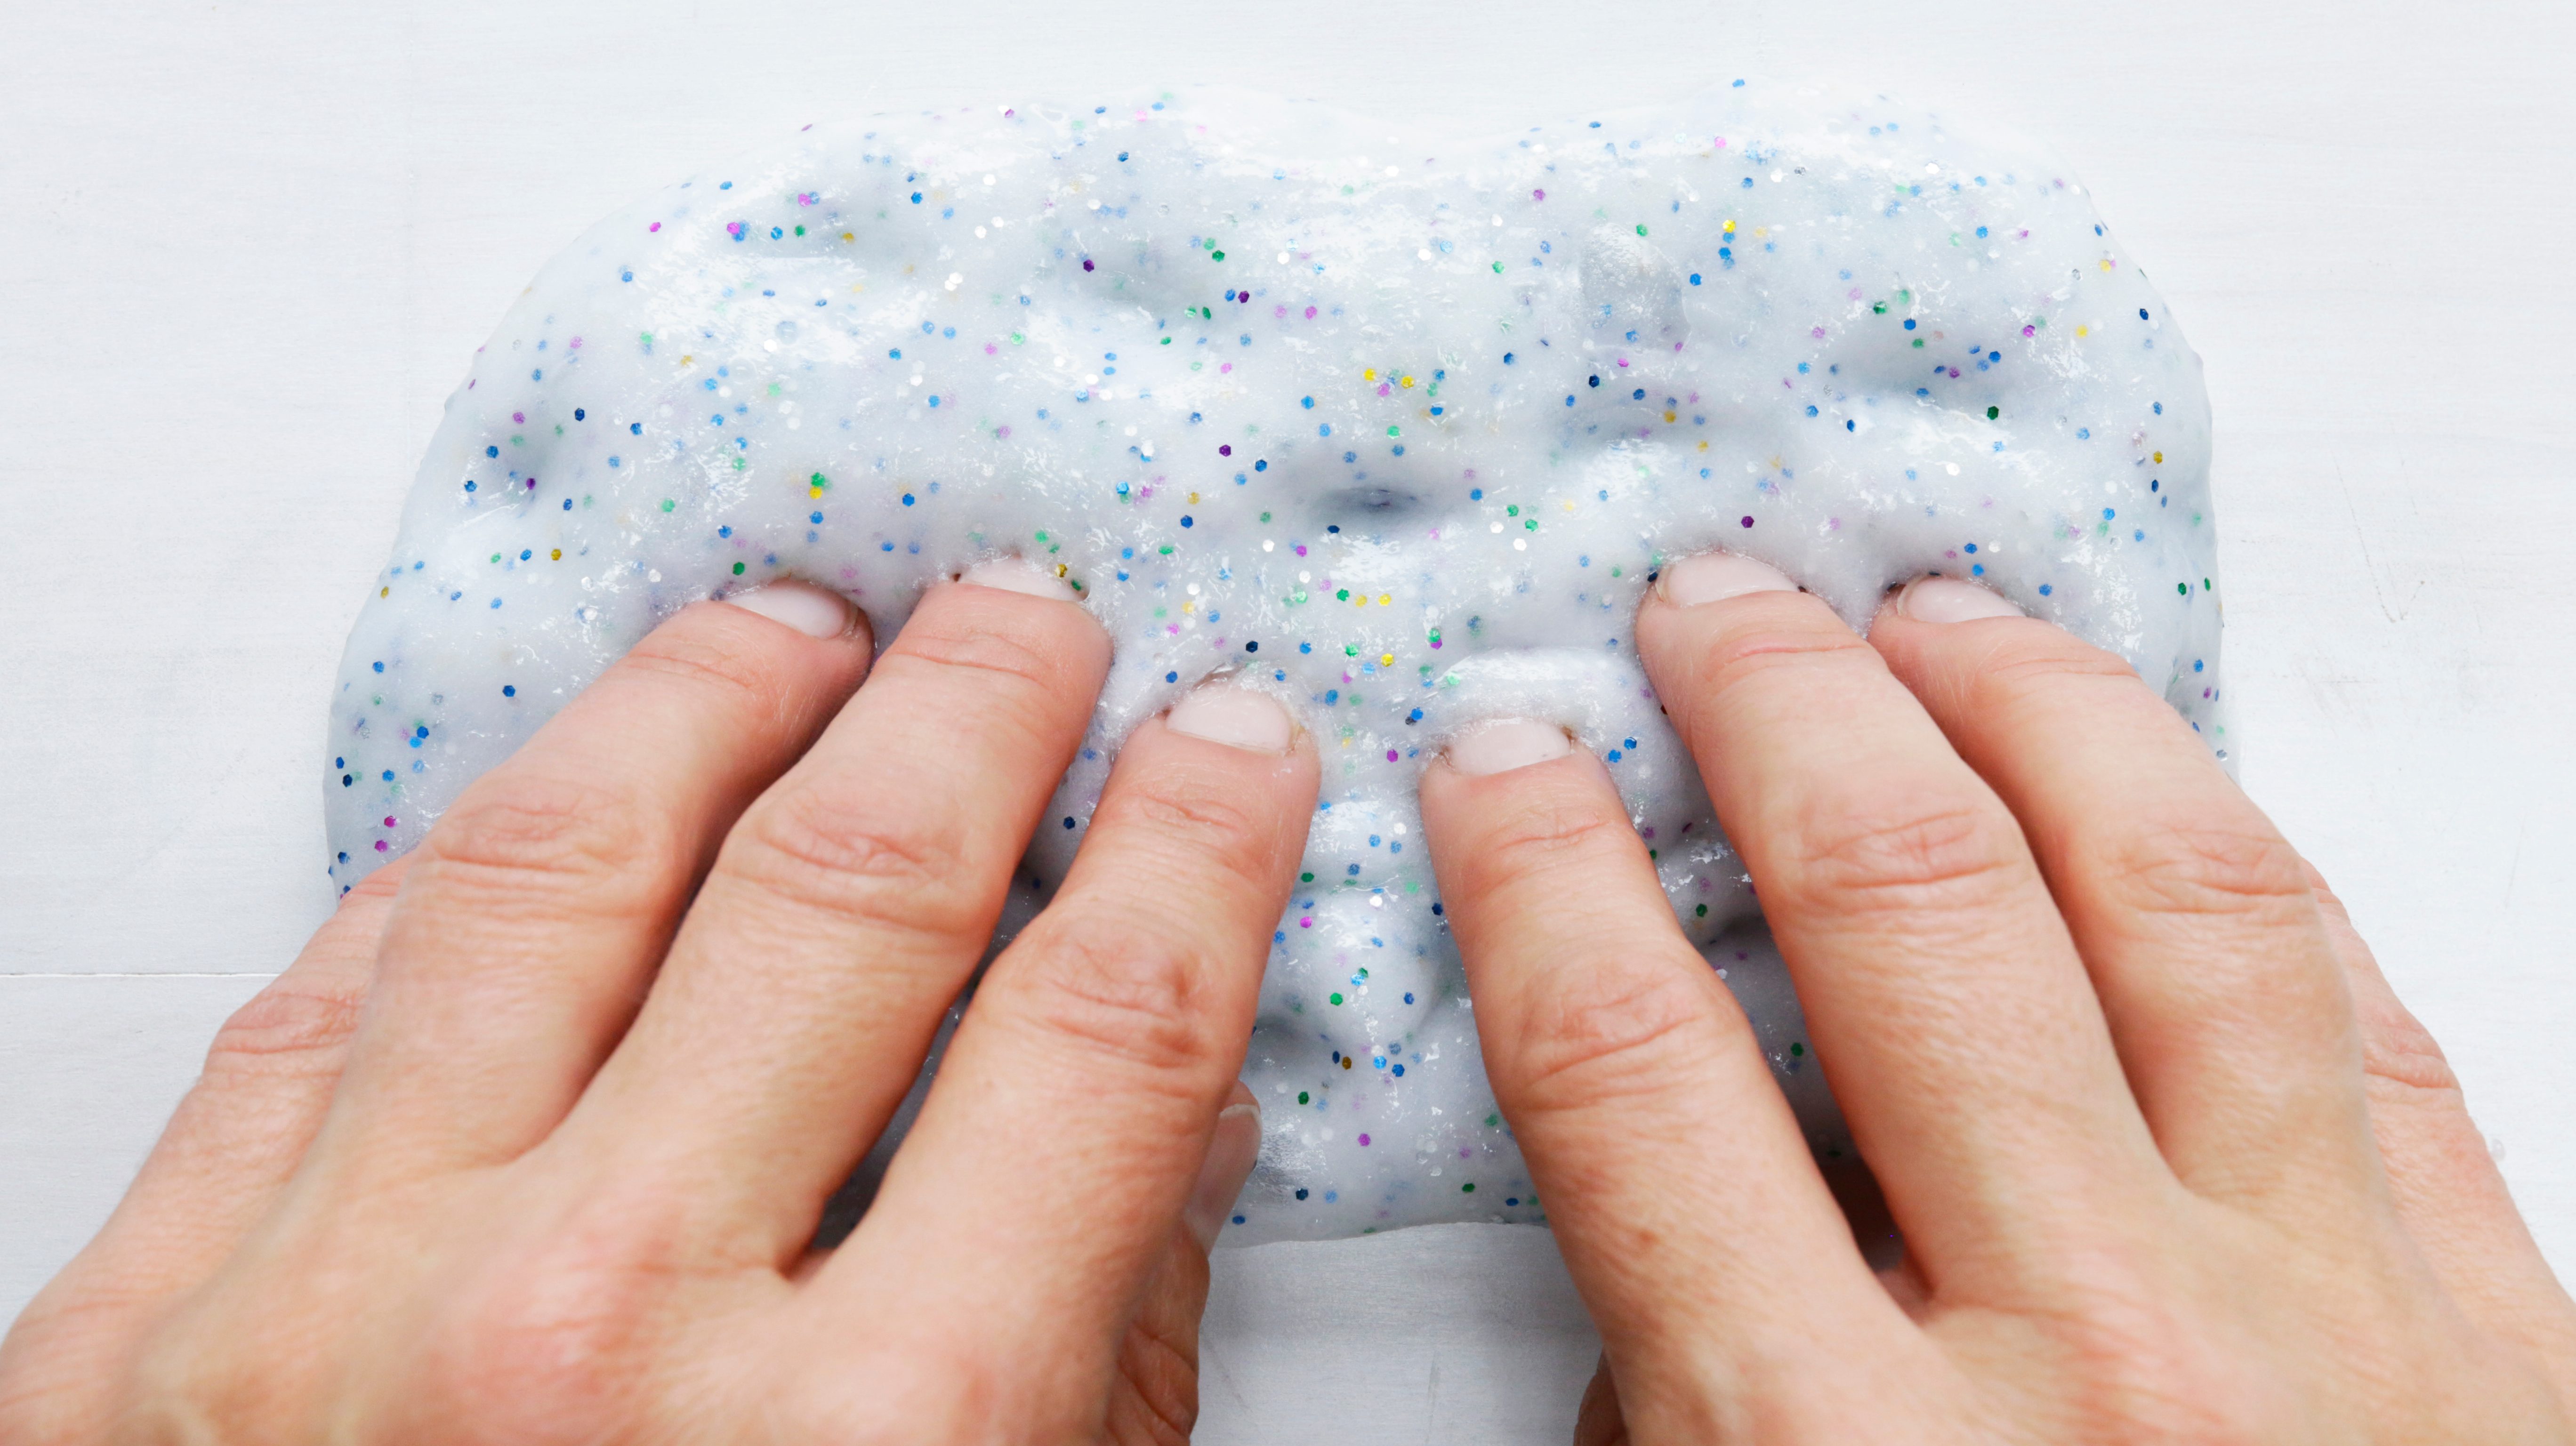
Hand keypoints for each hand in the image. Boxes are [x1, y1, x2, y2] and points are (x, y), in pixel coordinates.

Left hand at [0, 560, 1315, 1444]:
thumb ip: (1107, 1354)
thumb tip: (1162, 1079)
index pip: (1101, 1024)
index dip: (1195, 843)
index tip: (1233, 741)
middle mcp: (604, 1346)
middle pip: (852, 886)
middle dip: (980, 705)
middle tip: (1032, 611)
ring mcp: (335, 1314)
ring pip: (566, 861)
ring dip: (711, 697)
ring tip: (797, 617)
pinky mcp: (135, 1332)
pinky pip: (328, 995)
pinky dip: (463, 862)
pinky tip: (564, 790)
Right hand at [1419, 554, 2575, 1442]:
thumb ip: (1681, 1420)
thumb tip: (1658, 1201)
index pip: (1639, 1073)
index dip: (1542, 879)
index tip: (1501, 760)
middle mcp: (2099, 1360)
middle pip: (1904, 912)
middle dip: (1774, 712)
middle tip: (1708, 605)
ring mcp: (2338, 1321)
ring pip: (2171, 895)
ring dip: (2027, 713)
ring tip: (1934, 608)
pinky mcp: (2512, 1328)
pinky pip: (2366, 1013)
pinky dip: (2244, 860)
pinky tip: (2157, 775)